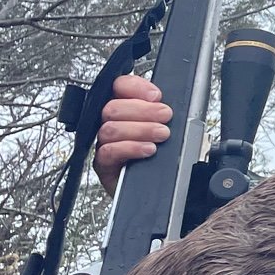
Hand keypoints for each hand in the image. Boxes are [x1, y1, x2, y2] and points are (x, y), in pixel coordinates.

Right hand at [93, 74, 171, 195]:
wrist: (152, 187)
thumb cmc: (159, 156)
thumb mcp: (164, 128)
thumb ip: (161, 112)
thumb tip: (170, 104)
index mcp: (124, 109)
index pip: (119, 86)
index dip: (136, 87)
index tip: (156, 96)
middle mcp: (110, 124)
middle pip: (113, 107)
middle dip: (144, 110)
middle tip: (165, 117)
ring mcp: (104, 144)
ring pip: (110, 128)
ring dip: (141, 129)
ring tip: (161, 135)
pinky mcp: (103, 165)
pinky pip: (109, 151)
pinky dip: (131, 148)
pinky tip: (148, 150)